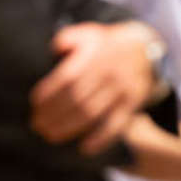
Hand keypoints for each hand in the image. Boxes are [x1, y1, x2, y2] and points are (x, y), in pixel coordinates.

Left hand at [30, 21, 157, 154]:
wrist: (144, 50)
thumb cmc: (106, 45)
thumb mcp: (90, 33)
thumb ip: (69, 37)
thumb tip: (55, 48)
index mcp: (97, 54)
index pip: (69, 78)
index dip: (50, 93)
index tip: (35, 104)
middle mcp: (111, 72)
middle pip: (77, 99)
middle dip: (54, 115)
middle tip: (37, 125)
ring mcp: (123, 89)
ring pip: (93, 113)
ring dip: (69, 128)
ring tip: (51, 136)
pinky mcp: (133, 103)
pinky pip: (117, 124)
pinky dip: (101, 138)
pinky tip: (84, 148)